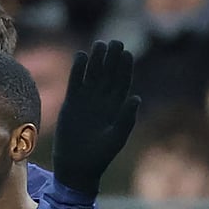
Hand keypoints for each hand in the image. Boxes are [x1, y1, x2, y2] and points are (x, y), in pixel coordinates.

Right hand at [52, 40, 140, 195]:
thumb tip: (136, 97)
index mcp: (117, 108)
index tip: (127, 53)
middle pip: (109, 74)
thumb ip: (126, 118)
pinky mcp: (71, 103)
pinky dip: (78, 70)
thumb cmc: (100, 155)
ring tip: (99, 45)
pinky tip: (81, 56)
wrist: (77, 166)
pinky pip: (76, 82)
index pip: (122, 82)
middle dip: (112, 59)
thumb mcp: (116, 138)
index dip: (125, 68)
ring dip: (96, 60)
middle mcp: (103, 101)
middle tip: (115, 42)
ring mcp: (87, 101)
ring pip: (93, 75)